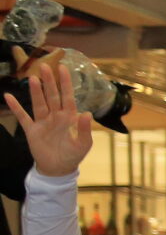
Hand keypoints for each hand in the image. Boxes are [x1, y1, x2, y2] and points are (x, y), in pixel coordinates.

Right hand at [4, 59, 91, 178]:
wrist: (58, 169)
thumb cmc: (73, 155)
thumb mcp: (83, 144)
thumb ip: (85, 129)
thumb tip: (87, 113)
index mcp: (69, 118)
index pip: (68, 97)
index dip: (65, 83)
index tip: (63, 68)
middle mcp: (55, 116)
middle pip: (52, 96)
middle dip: (49, 82)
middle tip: (45, 66)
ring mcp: (43, 122)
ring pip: (39, 103)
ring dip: (35, 91)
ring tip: (32, 78)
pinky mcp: (31, 130)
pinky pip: (22, 117)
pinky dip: (16, 107)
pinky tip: (8, 97)